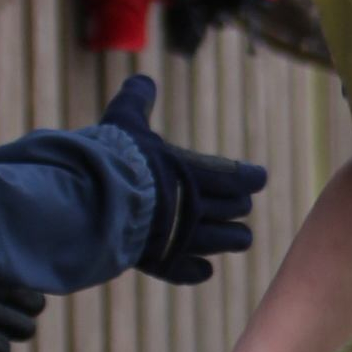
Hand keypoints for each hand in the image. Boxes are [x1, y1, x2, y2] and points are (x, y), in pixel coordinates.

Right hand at [101, 74, 267, 283]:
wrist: (96, 202)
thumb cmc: (114, 158)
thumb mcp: (124, 121)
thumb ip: (137, 102)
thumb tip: (142, 80)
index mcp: (197, 173)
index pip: (239, 177)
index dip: (249, 177)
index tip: (256, 177)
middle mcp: (198, 208)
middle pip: (235, 210)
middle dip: (237, 205)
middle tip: (238, 204)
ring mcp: (182, 239)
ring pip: (224, 243)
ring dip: (231, 239)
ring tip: (238, 237)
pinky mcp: (162, 262)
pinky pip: (188, 271)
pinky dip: (197, 270)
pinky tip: (204, 270)